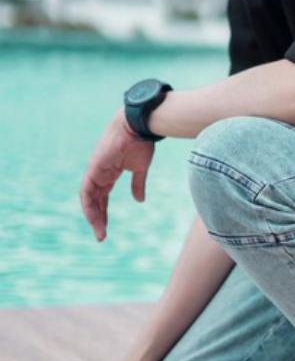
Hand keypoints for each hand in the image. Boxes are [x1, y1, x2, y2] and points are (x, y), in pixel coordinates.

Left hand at [80, 106, 153, 240]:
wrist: (139, 124)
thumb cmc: (141, 141)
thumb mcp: (140, 168)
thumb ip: (137, 184)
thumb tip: (139, 200)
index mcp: (109, 171)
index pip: (102, 196)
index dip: (103, 212)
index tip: (105, 228)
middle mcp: (100, 172)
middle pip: (94, 200)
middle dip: (97, 219)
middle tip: (101, 236)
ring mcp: (95, 169)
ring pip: (88, 198)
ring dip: (93, 217)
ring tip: (99, 233)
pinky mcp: (94, 167)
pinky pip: (87, 191)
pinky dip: (89, 206)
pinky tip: (94, 218)